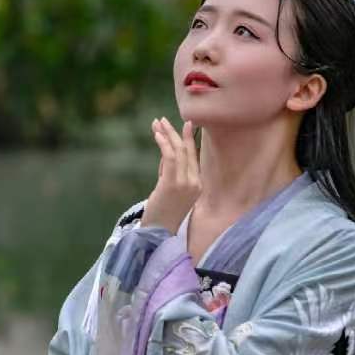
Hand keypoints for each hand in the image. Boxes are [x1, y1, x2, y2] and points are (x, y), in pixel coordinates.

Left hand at [143, 117, 201, 233]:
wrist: (158, 234)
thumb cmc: (162, 214)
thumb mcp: (169, 190)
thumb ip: (169, 172)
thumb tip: (165, 153)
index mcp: (198, 185)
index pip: (194, 157)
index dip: (189, 139)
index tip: (186, 124)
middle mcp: (195, 183)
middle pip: (186, 151)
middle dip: (174, 133)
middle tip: (163, 120)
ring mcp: (185, 184)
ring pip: (178, 152)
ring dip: (167, 134)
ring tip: (157, 123)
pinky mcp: (172, 184)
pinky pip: (170, 158)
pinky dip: (163, 144)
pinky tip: (157, 134)